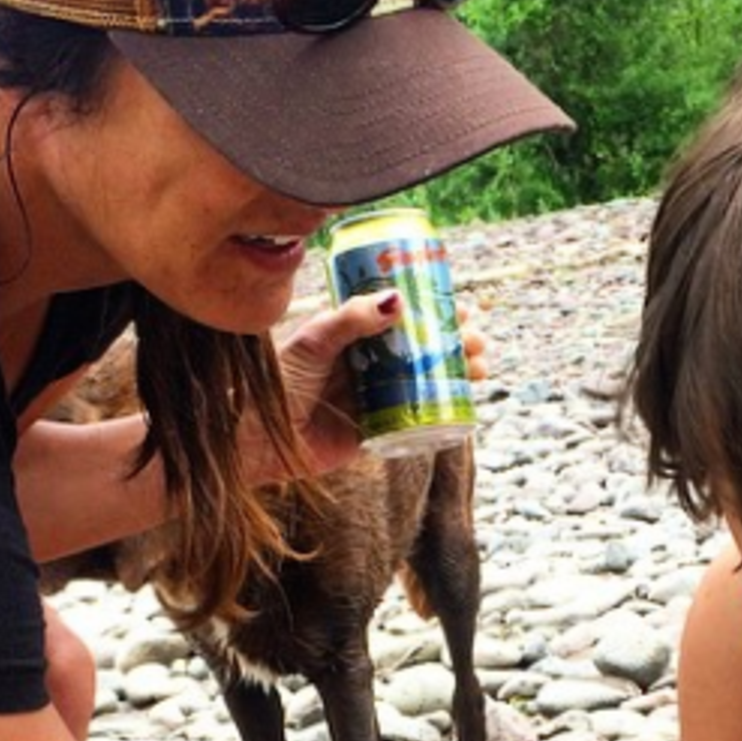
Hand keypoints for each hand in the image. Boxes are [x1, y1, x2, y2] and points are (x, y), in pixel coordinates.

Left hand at [266, 297, 489, 478]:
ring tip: (479, 369)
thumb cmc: (280, 384)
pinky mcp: (377, 431)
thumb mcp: (314, 342)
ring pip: (425, 382)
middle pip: (422, 348)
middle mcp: (368, 364)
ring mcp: (375, 398)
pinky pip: (415, 419)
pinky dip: (442, 411)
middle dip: (456, 344)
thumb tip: (398, 299)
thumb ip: (351, 320)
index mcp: (353, 336)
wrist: (262, 441)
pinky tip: (463, 403)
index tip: (460, 307)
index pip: (401, 317)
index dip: (434, 311)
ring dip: (457, 375)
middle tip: (478, 342)